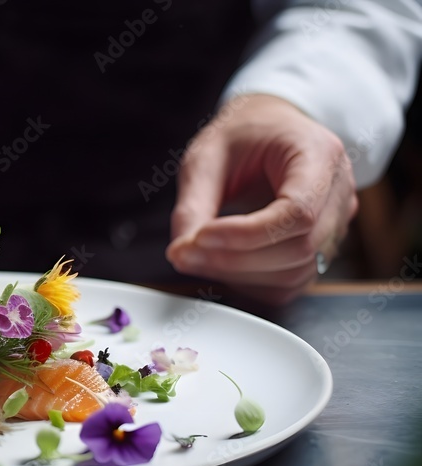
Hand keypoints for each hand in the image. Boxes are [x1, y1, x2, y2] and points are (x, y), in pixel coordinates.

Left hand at [166, 94, 358, 304]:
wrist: (271, 128)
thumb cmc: (244, 134)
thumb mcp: (207, 156)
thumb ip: (193, 205)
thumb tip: (180, 254)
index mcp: (320, 154)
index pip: (298, 212)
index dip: (247, 234)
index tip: (201, 237)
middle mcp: (339, 192)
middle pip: (299, 248)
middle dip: (235, 258)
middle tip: (184, 253)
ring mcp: (336, 224)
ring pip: (296, 272)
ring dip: (239, 274)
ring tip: (196, 257)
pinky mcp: (321, 248)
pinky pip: (291, 283)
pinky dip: (252, 282)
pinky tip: (220, 264)